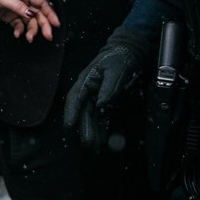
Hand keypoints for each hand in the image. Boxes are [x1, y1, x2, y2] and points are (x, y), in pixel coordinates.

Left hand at [0, 0, 59, 42]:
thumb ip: (18, 6)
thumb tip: (31, 14)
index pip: (41, 4)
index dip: (50, 13)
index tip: (56, 24)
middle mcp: (23, 1)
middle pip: (38, 14)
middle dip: (43, 26)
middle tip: (47, 36)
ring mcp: (17, 10)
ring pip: (29, 22)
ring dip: (31, 30)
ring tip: (29, 38)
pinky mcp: (11, 17)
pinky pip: (19, 25)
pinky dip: (19, 30)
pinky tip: (17, 34)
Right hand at [64, 27, 153, 149]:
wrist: (130, 53)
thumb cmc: (120, 57)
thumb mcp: (116, 69)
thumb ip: (108, 87)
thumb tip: (101, 103)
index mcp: (86, 80)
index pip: (75, 98)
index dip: (71, 112)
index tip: (69, 125)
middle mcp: (89, 90)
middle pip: (83, 111)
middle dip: (84, 128)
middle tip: (88, 143)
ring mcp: (96, 97)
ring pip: (91, 117)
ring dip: (92, 131)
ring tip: (93, 147)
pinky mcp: (105, 102)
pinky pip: (101, 117)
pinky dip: (100, 128)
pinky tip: (101, 140)